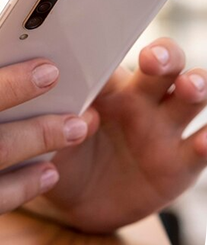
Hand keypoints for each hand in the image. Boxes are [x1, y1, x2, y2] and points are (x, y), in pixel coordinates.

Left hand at [28, 38, 206, 232]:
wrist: (80, 202)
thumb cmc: (64, 158)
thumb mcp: (53, 142)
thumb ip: (57, 125)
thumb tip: (72, 115)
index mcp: (106, 86)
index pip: (117, 55)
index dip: (117, 44)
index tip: (108, 42)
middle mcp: (141, 99)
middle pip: (164, 64)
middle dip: (164, 55)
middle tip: (152, 60)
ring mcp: (164, 128)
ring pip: (190, 96)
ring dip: (196, 84)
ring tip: (190, 87)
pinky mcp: (181, 162)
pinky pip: (201, 147)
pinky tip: (204, 141)